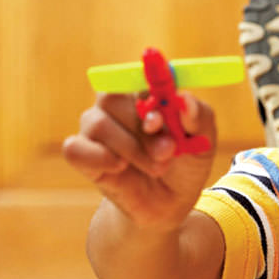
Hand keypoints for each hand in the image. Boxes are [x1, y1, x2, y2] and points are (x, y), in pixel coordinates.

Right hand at [63, 91, 216, 230]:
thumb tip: (185, 99)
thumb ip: (200, 118)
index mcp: (146, 93)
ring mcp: (96, 128)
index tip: (163, 116)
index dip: (148, 91)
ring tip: (157, 167)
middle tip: (168, 151)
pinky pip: (75, 148)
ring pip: (98, 124)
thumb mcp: (203, 144)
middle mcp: (118, 105)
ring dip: (132, 149)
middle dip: (143, 128)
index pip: (138, 74)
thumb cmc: (185, 166)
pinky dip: (99, 158)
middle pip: (112, 97)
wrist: (169, 204)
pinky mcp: (82, 153)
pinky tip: (119, 168)